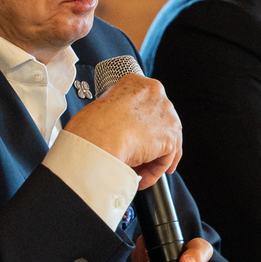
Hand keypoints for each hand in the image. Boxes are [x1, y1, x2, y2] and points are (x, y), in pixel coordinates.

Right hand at [64, 74, 181, 188]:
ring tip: (138, 173)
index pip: (145, 104)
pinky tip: (142, 178)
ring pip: (165, 141)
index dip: (139, 125)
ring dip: (152, 160)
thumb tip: (114, 130)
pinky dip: (154, 171)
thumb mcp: (99, 110)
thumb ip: (115, 114)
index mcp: (135, 82)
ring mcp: (166, 114)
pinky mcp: (170, 136)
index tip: (134, 138)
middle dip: (149, 143)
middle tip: (136, 160)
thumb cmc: (90, 127)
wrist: (98, 139)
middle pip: (158, 123)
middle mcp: (155, 93)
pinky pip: (166, 158)